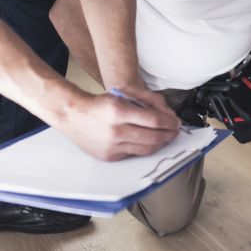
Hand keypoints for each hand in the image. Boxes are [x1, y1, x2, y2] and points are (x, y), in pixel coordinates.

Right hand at [55, 88, 180, 161]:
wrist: (74, 116)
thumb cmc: (101, 104)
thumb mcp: (124, 94)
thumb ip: (148, 101)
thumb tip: (169, 115)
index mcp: (119, 111)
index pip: (154, 120)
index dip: (169, 123)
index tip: (176, 122)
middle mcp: (115, 130)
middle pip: (153, 137)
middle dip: (169, 135)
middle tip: (175, 131)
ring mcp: (111, 146)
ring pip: (146, 149)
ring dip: (161, 144)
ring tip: (166, 137)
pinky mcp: (109, 156)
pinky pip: (134, 154)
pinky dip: (146, 148)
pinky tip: (152, 142)